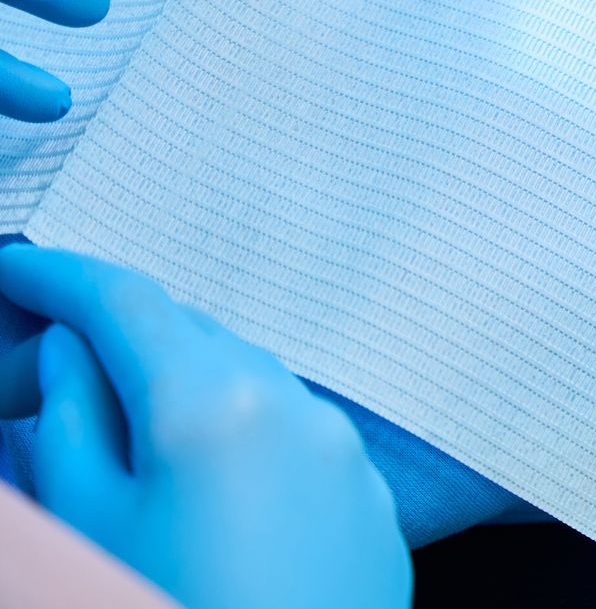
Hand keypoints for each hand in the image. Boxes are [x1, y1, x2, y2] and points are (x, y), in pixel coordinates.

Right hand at [0, 246, 409, 608]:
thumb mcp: (83, 526)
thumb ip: (69, 421)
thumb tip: (70, 351)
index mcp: (210, 400)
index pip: (123, 299)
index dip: (58, 275)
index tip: (12, 265)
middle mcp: (290, 403)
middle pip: (187, 333)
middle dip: (115, 336)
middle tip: (39, 359)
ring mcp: (339, 447)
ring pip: (243, 378)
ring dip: (176, 383)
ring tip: (112, 431)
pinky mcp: (364, 494)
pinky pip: (287, 431)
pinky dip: (232, 431)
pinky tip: (193, 486)